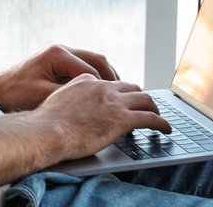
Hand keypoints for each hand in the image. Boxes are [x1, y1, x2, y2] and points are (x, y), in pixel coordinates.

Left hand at [0, 44, 119, 111]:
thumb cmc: (16, 93)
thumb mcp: (43, 96)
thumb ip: (68, 95)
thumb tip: (94, 100)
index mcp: (58, 55)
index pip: (91, 71)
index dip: (104, 89)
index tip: (116, 103)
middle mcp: (61, 50)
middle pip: (98, 60)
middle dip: (112, 79)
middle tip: (124, 95)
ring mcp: (61, 54)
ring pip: (94, 61)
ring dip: (106, 77)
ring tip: (117, 94)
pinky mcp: (59, 61)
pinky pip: (85, 66)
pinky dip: (96, 77)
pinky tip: (101, 93)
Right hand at [37, 74, 171, 157]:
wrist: (47, 131)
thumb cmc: (46, 123)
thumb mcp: (56, 99)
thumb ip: (69, 97)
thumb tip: (73, 106)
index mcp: (86, 81)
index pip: (109, 83)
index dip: (117, 93)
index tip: (120, 100)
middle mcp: (103, 88)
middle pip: (131, 87)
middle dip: (138, 96)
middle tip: (143, 106)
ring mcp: (114, 102)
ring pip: (145, 99)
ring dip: (154, 107)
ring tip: (158, 116)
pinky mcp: (123, 119)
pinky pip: (151, 118)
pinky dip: (162, 123)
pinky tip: (166, 129)